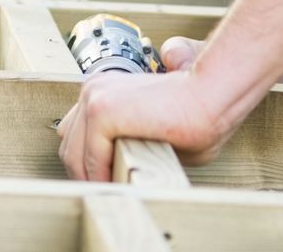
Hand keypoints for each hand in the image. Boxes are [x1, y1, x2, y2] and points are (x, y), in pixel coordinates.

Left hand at [56, 38, 234, 181]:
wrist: (212, 96)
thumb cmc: (194, 113)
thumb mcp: (152, 126)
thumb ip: (129, 138)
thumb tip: (123, 162)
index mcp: (105, 88)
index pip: (77, 131)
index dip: (89, 159)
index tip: (106, 178)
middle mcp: (94, 88)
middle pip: (70, 143)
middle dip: (85, 172)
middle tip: (106, 191)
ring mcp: (95, 97)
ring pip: (76, 154)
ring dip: (93, 179)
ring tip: (113, 194)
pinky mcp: (101, 110)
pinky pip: (90, 158)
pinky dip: (102, 178)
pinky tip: (118, 186)